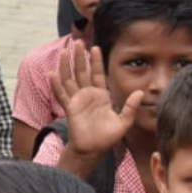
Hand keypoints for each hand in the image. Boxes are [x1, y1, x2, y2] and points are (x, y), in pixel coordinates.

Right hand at [52, 39, 136, 156]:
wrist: (93, 149)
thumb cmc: (107, 137)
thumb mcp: (124, 122)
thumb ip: (130, 107)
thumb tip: (140, 92)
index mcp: (101, 95)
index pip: (98, 74)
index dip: (96, 61)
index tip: (95, 47)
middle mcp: (87, 95)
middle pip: (82, 72)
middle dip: (80, 57)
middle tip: (78, 42)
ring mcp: (77, 100)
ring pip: (69, 79)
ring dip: (66, 65)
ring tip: (63, 52)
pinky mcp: (69, 108)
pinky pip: (61, 94)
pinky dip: (56, 84)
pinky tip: (52, 73)